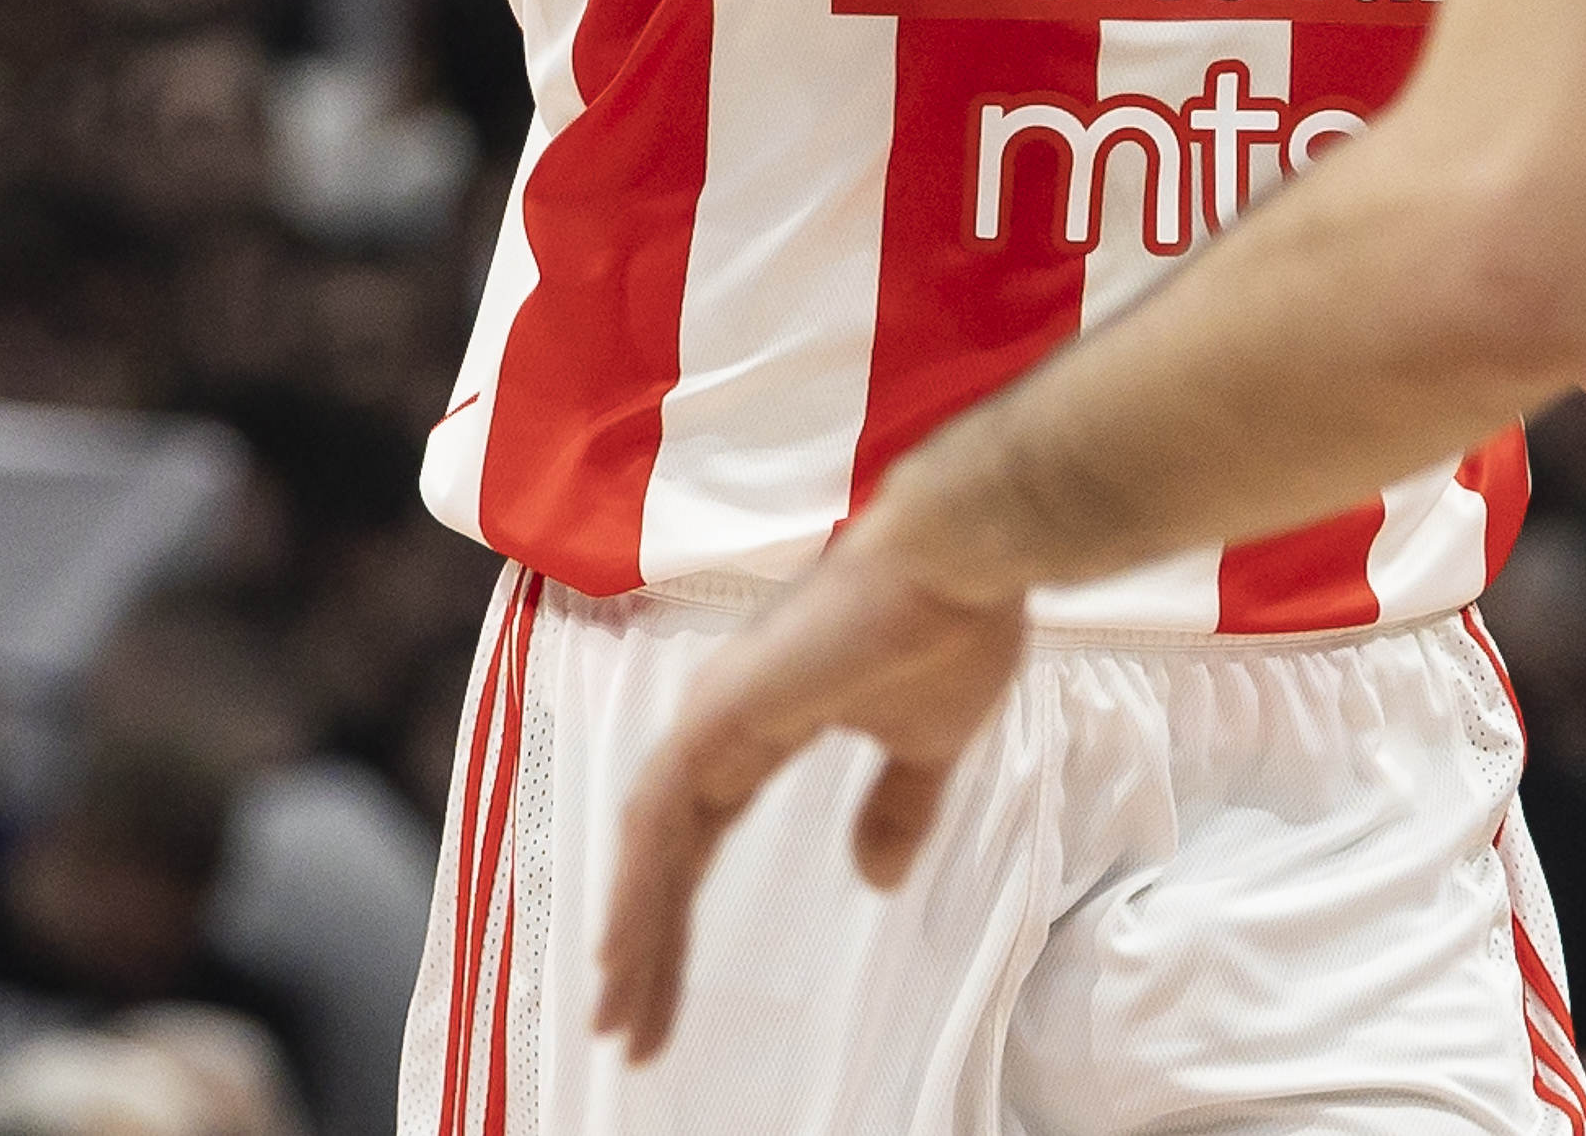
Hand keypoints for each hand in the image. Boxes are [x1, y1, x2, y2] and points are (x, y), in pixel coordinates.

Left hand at [589, 502, 1027, 1062]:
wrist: (967, 552)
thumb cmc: (957, 624)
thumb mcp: (929, 743)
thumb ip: (895, 808)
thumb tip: (875, 877)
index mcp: (769, 720)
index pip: (706, 834)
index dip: (682, 915)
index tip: (668, 994)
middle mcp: (726, 716)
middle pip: (665, 849)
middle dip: (646, 945)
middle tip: (626, 1033)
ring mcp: (716, 709)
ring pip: (650, 839)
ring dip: (632, 930)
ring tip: (618, 1018)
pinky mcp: (721, 708)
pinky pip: (659, 813)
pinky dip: (637, 884)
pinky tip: (625, 949)